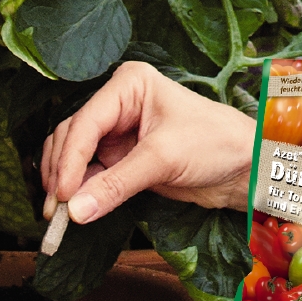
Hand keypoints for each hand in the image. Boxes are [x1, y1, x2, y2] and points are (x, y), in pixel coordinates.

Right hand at [40, 60, 254, 227]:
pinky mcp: (123, 158)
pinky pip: (90, 173)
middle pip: (72, 136)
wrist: (245, 166)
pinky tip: (74, 211)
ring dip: (64, 183)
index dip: (68, 159)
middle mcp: (119, 104)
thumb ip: (116, 184)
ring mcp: (118, 131)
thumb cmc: (216, 143)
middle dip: (61, 172)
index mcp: (130, 85)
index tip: (62, 194)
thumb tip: (74, 210)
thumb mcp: (164, 159)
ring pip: (74, 155)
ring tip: (60, 215)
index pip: (86, 121)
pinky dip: (79, 191)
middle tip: (55, 210)